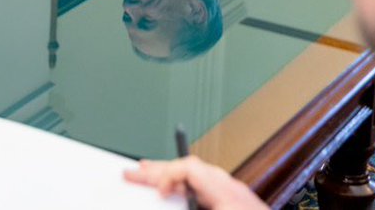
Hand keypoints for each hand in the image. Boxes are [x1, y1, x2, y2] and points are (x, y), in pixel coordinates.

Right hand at [124, 157, 266, 209]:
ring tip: (150, 173)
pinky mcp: (240, 202)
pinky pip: (209, 183)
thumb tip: (167, 195)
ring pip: (200, 173)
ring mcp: (237, 195)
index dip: (168, 175)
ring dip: (173, 174)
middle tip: (135, 172)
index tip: (158, 192)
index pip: (190, 168)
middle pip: (191, 168)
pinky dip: (188, 183)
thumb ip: (189, 205)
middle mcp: (233, 190)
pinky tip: (179, 188)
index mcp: (228, 195)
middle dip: (160, 170)